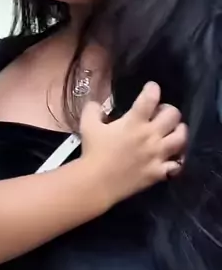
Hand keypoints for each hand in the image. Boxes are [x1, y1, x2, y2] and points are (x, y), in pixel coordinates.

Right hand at [79, 82, 186, 207]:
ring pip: (181, 138)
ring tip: (173, 130)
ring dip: (179, 130)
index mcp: (134, 122)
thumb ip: (93, 109)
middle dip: (168, 109)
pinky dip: (177, 159)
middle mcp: (150, 136)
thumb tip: (97, 104)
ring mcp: (158, 155)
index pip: (150, 98)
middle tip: (160, 112)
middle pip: (173, 115)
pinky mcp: (159, 172)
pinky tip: (173, 156)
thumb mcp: (87, 124)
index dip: (153, 89)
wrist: (97, 182)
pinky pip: (177, 164)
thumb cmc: (93, 151)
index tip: (151, 87)